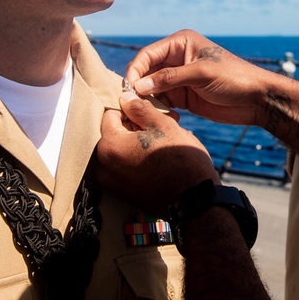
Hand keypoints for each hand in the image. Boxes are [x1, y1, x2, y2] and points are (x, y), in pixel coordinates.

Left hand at [96, 90, 218, 215]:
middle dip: (134, 126)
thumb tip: (125, 98)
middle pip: (114, 134)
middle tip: (160, 124)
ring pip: (121, 151)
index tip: (146, 109)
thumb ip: (139, 109)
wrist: (194, 201)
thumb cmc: (181, 161)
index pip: (110, 115)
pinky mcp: (122, 194)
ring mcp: (112, 183)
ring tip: (162, 141)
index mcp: (110, 146)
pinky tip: (159, 157)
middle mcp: (104, 166)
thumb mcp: (163, 125)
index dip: (129, 108)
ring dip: (137, 142)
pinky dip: (137, 159)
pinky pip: (125, 168)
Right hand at [126, 29, 283, 127]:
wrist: (256, 99)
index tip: (129, 88)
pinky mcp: (183, 96)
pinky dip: (157, 109)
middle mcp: (176, 59)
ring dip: (146, 100)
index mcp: (181, 43)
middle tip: (131, 104)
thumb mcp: (201, 74)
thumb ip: (169, 79)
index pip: (147, 55)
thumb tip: (138, 86)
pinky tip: (160, 117)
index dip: (135, 70)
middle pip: (146, 72)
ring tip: (144, 113)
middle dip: (138, 87)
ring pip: (151, 88)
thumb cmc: (233, 78)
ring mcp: (179, 78)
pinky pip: (162, 101)